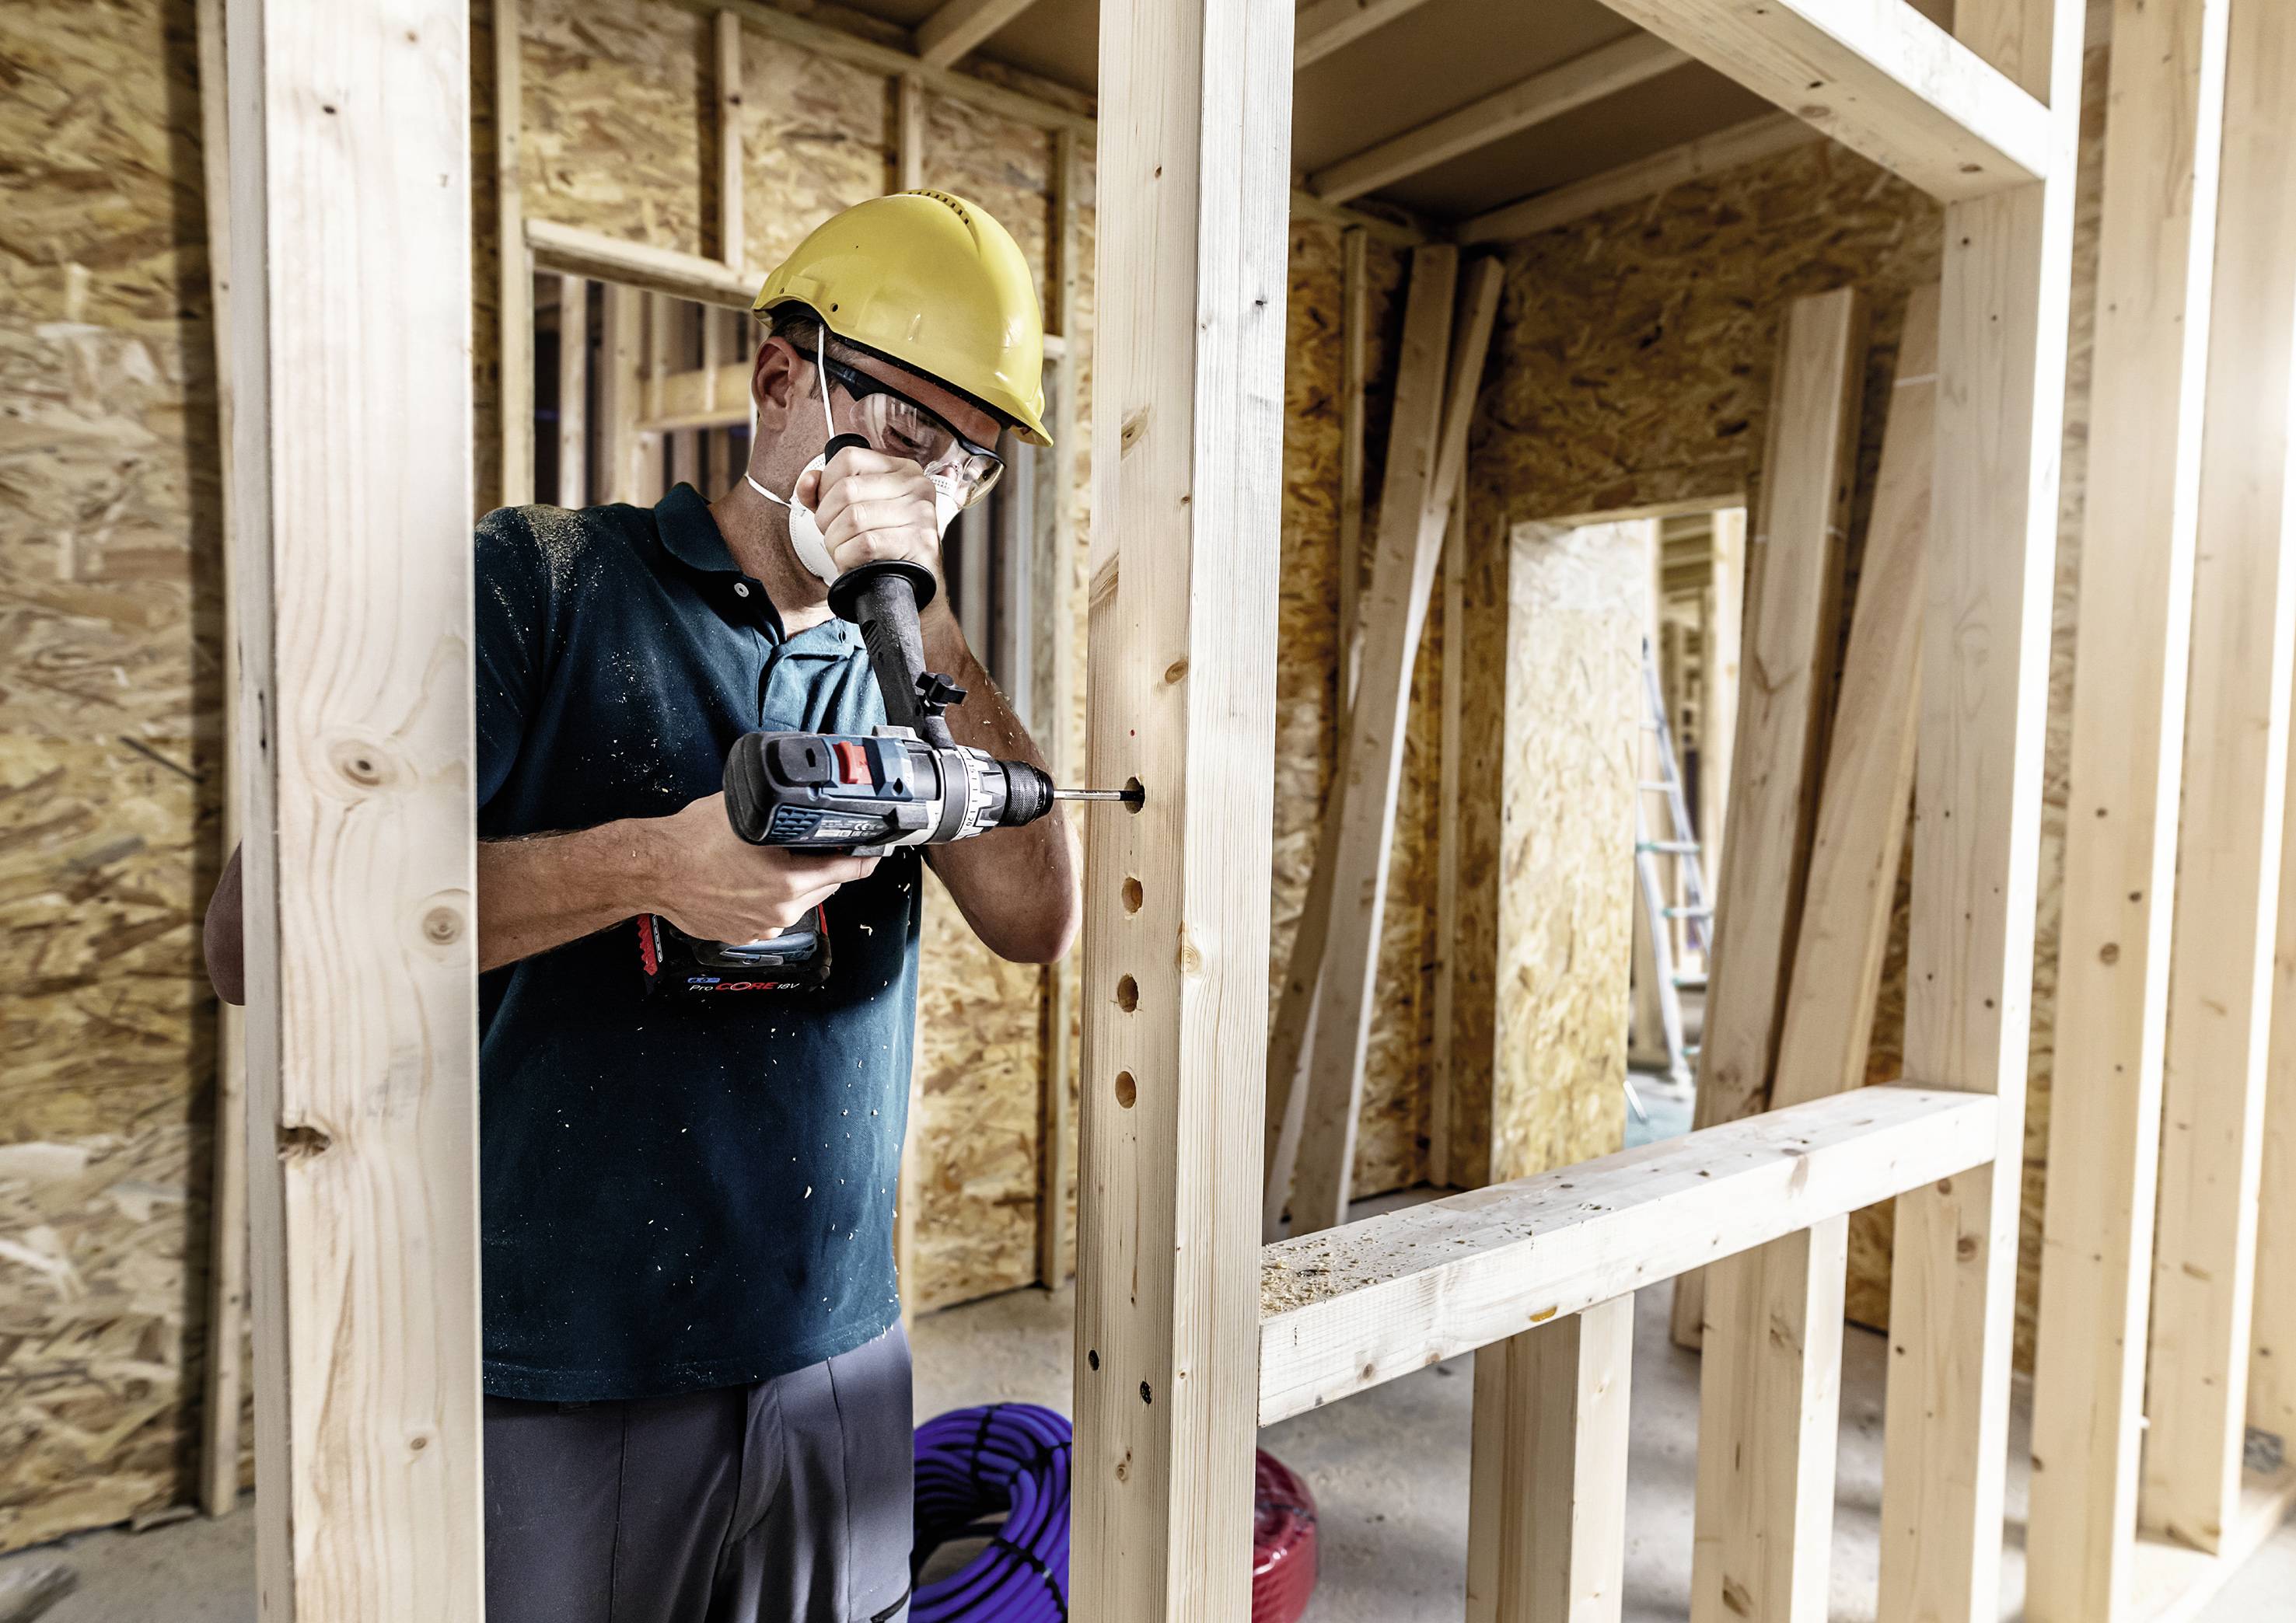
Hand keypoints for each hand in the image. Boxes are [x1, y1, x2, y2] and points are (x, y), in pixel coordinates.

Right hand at [640, 793, 878, 942]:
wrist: (652, 869)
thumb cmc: (692, 840)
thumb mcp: (748, 813)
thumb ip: (784, 812)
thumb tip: (805, 801)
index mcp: (790, 881)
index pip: (848, 870)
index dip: (864, 856)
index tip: (874, 850)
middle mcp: (781, 910)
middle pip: (826, 887)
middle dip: (827, 866)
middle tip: (820, 844)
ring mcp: (762, 927)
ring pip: (799, 902)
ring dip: (799, 883)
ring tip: (778, 859)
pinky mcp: (744, 935)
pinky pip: (772, 915)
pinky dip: (772, 899)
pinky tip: (754, 880)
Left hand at [798, 445, 945, 585]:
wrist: (916, 580)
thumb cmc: (885, 543)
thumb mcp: (854, 509)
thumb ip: (825, 492)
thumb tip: (808, 481)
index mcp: (900, 469)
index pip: (849, 458)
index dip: (826, 484)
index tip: (828, 506)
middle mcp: (915, 485)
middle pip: (847, 489)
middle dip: (827, 519)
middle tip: (834, 535)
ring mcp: (920, 513)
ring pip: (853, 518)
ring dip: (836, 542)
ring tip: (843, 550)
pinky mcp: (919, 541)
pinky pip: (866, 544)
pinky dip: (848, 557)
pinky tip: (854, 561)